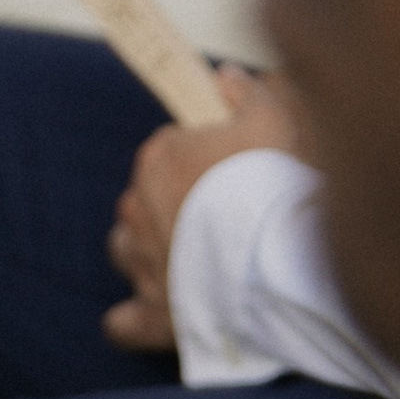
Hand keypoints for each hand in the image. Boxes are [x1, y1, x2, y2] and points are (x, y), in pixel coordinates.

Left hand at [103, 67, 309, 351]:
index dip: (198, 163)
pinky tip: (153, 318)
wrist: (277, 256)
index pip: (166, 152)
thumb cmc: (273, 183)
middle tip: (221, 222)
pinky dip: (134, 319)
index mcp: (159, 159)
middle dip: (172, 209)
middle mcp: (137, 209)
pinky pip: (123, 322)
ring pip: (127, 251)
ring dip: (149, 255)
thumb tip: (224, 76)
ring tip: (191, 265)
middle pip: (143, 202)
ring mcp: (141, 262)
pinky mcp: (152, 314)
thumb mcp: (272, 122)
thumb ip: (245, 95)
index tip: (230, 174)